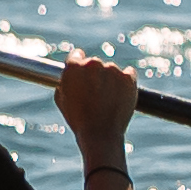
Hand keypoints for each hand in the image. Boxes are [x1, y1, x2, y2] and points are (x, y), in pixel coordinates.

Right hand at [53, 53, 139, 167]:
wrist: (100, 134)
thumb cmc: (78, 119)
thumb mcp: (61, 100)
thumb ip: (64, 83)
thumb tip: (68, 78)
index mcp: (74, 67)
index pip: (77, 55)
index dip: (78, 64)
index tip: (82, 71)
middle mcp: (94, 64)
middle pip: (94, 63)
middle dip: (94, 74)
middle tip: (95, 91)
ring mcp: (113, 70)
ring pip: (111, 70)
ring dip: (110, 79)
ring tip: (107, 98)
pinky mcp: (129, 78)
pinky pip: (128, 73)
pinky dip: (125, 81)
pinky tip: (120, 93)